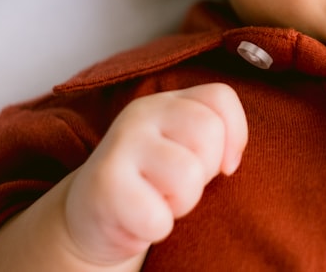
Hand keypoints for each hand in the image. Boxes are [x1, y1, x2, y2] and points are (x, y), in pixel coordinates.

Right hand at [62, 83, 247, 265]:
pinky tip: (136, 219)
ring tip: (159, 200)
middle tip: (178, 185)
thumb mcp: (186, 149)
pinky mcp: (105, 183)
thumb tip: (231, 162)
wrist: (90, 213)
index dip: (235, 135)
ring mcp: (120, 144)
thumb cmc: (152, 180)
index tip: (224, 165)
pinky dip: (155, 228)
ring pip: (189, 174)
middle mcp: (142, 113)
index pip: (220, 97)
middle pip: (210, 132)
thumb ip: (215, 137)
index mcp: (167, 101)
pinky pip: (158, 217)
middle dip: (206, 172)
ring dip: (182, 202)